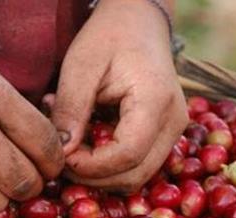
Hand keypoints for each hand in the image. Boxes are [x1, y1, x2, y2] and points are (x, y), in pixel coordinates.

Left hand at [50, 0, 187, 192]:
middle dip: (93, 176)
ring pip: (136, 176)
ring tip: (73, 146)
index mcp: (156, 101)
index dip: (91, 166)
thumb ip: (71, 109)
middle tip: (61, 158)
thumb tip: (61, 153)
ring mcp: (174, 132)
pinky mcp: (165, 136)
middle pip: (134, 175)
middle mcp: (174, 122)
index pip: (128, 155)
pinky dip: (110, 165)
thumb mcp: (81, 66)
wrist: (139, 22)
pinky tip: (88, 142)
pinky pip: (137, 165)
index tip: (61, 156)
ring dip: (100, 173)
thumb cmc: (109, 36)